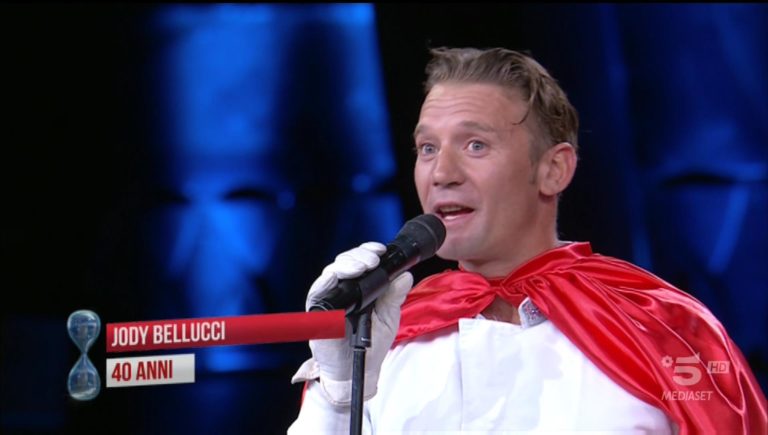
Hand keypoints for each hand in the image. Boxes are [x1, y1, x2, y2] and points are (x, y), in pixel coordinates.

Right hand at [292, 242, 412, 404]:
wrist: (360, 369)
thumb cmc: (372, 344)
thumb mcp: (389, 316)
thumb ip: (395, 296)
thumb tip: (406, 275)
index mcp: (359, 287)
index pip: (359, 262)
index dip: (367, 252)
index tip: (381, 250)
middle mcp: (342, 289)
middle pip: (344, 263)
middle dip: (358, 256)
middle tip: (373, 259)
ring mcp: (329, 299)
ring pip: (331, 273)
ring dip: (345, 265)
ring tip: (362, 266)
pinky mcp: (318, 312)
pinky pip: (317, 293)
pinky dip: (326, 282)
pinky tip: (336, 276)